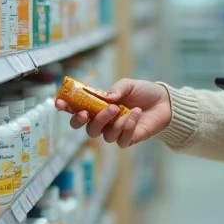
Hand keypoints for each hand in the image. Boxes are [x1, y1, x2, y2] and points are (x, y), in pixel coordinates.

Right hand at [55, 78, 171, 147]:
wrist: (164, 102)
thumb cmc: (143, 92)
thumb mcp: (129, 84)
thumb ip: (117, 89)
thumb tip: (107, 97)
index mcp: (99, 106)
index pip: (77, 110)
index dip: (65, 108)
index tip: (59, 103)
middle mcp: (104, 121)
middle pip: (85, 128)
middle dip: (83, 121)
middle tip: (88, 113)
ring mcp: (115, 132)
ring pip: (103, 135)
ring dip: (109, 122)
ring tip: (120, 109)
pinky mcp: (128, 139)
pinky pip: (121, 139)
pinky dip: (127, 126)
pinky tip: (135, 114)